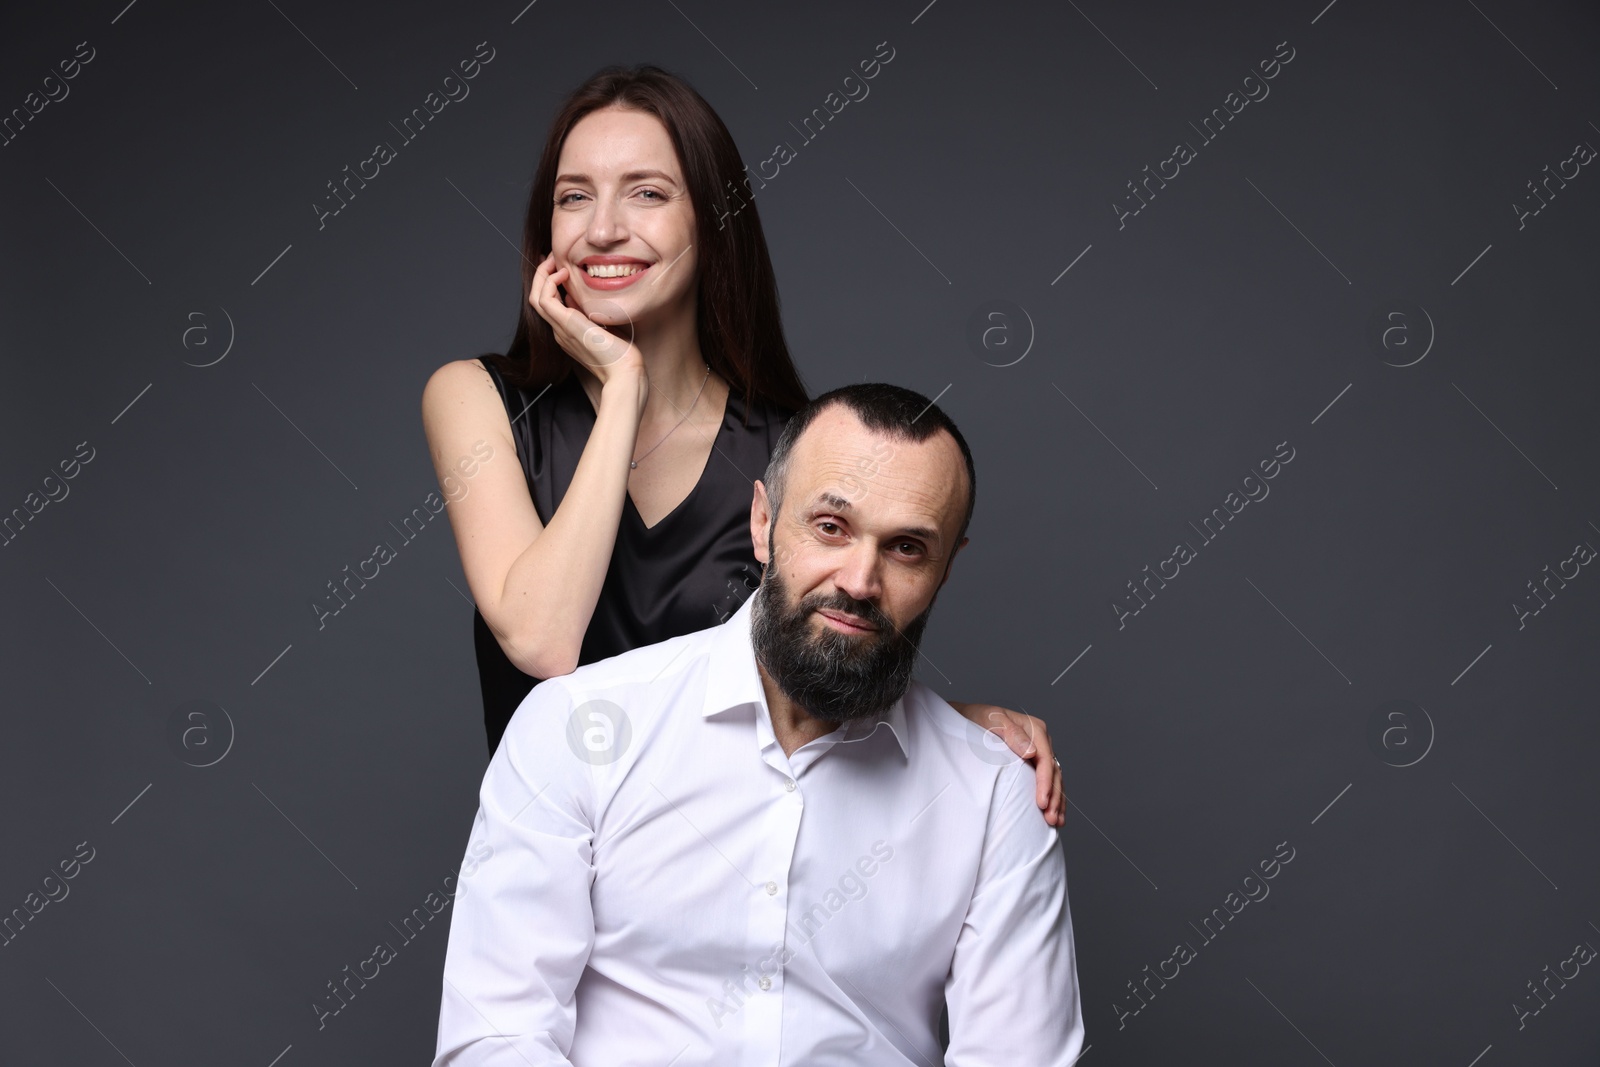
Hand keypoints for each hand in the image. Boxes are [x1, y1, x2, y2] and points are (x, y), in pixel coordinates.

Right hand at [527, 252, 646, 389]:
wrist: (623, 372)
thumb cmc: (621, 354)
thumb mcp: (604, 327)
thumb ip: (590, 314)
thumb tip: (579, 297)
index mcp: (567, 332)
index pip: (550, 304)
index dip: (550, 283)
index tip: (558, 265)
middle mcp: (559, 331)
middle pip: (537, 298)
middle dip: (542, 274)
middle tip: (551, 256)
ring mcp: (560, 329)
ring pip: (536, 297)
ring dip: (542, 275)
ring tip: (554, 260)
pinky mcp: (566, 325)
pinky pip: (545, 299)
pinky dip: (549, 282)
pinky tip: (563, 273)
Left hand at [951, 702, 1064, 826]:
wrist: (966, 720)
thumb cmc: (976, 719)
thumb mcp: (991, 720)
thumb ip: (1010, 732)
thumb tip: (1031, 752)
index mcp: (1035, 729)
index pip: (1046, 760)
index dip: (1045, 783)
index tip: (1041, 802)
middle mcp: (1041, 741)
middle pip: (1053, 772)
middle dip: (1054, 797)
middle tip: (1050, 819)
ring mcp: (1038, 752)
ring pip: (1055, 779)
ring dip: (1056, 801)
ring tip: (1055, 822)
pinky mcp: (1033, 762)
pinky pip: (1048, 781)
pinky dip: (1053, 798)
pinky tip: (1055, 813)